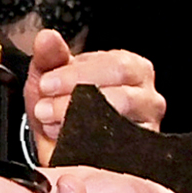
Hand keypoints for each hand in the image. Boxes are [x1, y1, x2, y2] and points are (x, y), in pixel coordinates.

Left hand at [22, 28, 164, 163]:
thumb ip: (50, 55)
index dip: (77, 73)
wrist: (59, 145)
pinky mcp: (138, 154)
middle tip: (45, 107)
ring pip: (120, 124)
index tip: (46, 83)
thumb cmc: (63, 104)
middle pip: (123, 94)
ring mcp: (146, 128)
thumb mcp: (51, 76)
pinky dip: (87, 145)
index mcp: (131, 68)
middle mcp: (147, 97)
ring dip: (78, 123)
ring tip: (50, 123)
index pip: (115, 64)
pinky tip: (65, 142)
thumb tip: (46, 37)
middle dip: (78, 99)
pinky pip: (118, 151)